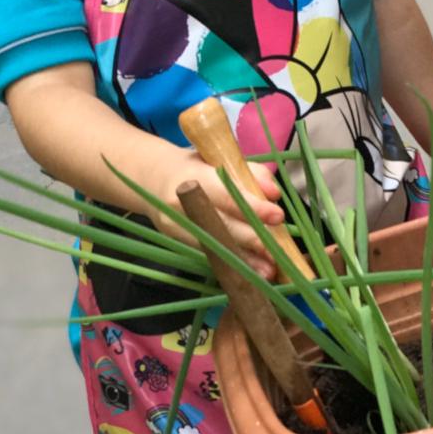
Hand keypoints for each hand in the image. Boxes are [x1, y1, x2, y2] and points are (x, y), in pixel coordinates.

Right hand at [149, 146, 283, 279]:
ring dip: (243, 261)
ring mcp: (176, 226)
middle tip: (279, 253)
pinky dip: (230, 263)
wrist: (153, 179)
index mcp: (195, 177)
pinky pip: (207, 254)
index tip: (277, 217)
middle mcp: (182, 204)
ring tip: (268, 271)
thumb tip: (274, 194)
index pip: (227, 196)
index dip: (253, 208)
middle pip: (221, 226)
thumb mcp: (222, 160)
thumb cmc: (196, 166)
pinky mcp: (176, 242)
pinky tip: (249, 273)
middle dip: (252, 241)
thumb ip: (251, 173)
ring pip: (215, 245)